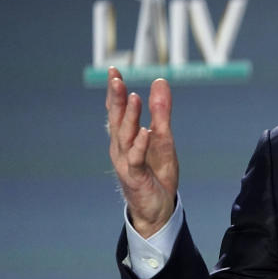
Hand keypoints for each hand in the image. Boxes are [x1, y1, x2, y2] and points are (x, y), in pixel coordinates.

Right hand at [106, 67, 178, 237]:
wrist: (158, 208)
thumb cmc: (156, 172)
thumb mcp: (163, 137)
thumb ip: (161, 111)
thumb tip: (160, 81)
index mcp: (125, 137)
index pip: (117, 110)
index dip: (115, 92)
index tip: (114, 71)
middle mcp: (120, 148)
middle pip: (116, 120)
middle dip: (116, 99)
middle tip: (116, 78)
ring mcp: (126, 162)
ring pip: (125, 136)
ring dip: (129, 117)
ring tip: (133, 97)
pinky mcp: (135, 177)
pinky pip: (136, 159)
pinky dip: (140, 145)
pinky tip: (145, 132)